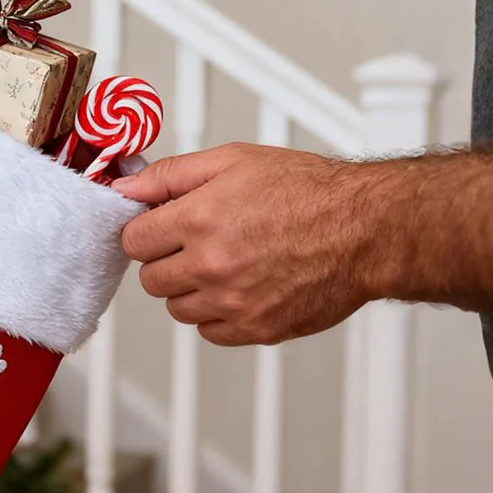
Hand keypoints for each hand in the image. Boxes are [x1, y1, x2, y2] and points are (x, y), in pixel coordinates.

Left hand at [115, 143, 378, 344]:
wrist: (367, 229)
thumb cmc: (308, 192)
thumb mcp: (233, 161)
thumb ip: (169, 175)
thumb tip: (126, 186)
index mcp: (199, 219)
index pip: (133, 241)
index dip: (146, 230)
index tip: (163, 227)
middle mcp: (211, 265)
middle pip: (151, 278)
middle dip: (167, 259)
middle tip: (198, 243)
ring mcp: (232, 302)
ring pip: (176, 308)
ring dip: (190, 289)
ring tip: (225, 263)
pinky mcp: (255, 329)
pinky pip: (209, 331)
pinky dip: (217, 314)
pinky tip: (241, 287)